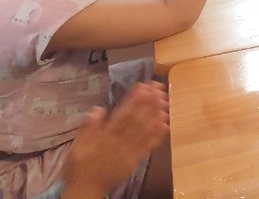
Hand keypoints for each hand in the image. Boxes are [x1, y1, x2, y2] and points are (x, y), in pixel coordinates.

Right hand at [60, 82, 168, 198]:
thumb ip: (87, 127)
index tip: (143, 86)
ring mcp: (128, 151)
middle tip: (158, 87)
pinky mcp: (134, 161)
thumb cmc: (79, 166)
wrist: (85, 190)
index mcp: (105, 135)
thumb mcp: (77, 146)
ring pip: (144, 130)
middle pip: (136, 119)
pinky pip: (147, 147)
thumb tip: (97, 108)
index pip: (122, 114)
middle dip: (148, 101)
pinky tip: (165, 124)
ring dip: (155, 114)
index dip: (134, 99)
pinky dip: (156, 136)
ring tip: (164, 100)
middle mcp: (119, 141)